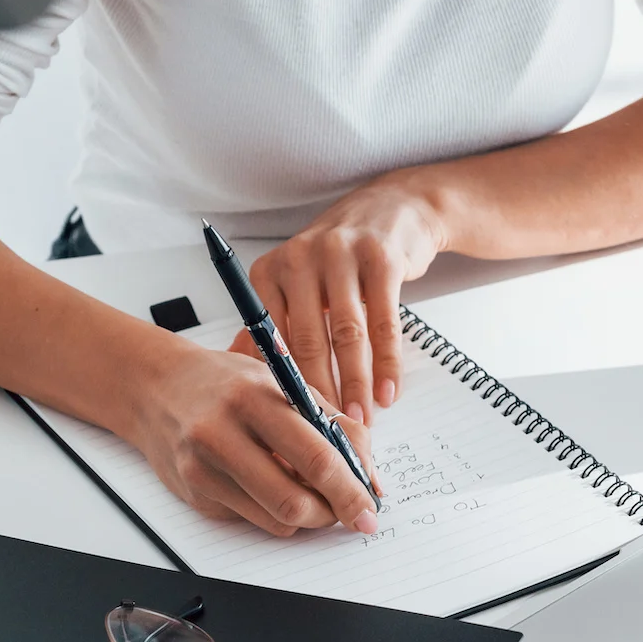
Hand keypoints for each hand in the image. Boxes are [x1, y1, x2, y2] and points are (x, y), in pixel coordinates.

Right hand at [125, 340, 380, 537]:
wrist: (157, 388)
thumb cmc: (227, 383)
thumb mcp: (283, 383)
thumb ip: (332, 425)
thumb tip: (369, 476)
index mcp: (254, 397)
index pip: (316, 458)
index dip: (351, 491)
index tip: (370, 509)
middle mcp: (222, 434)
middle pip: (294, 501)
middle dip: (332, 514)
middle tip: (347, 512)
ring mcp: (203, 469)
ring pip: (275, 520)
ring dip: (307, 517)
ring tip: (314, 496)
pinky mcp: (195, 496)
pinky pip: (252, 520)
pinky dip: (274, 512)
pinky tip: (271, 486)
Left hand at [231, 172, 448, 423]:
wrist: (393, 208)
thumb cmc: (340, 259)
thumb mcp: (298, 285)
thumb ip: (274, 329)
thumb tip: (250, 384)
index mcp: (269, 272)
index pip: (268, 339)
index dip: (279, 387)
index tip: (288, 423)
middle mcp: (300, 258)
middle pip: (306, 340)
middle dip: (319, 393)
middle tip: (327, 433)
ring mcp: (341, 254)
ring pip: (346, 335)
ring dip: (355, 384)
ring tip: (361, 419)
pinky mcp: (382, 258)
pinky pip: (384, 322)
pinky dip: (387, 364)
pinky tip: (389, 391)